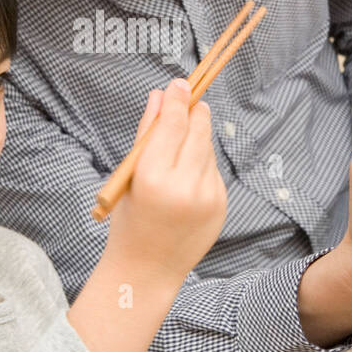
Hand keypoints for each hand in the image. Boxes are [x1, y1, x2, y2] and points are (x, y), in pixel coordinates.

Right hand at [105, 78, 227, 284]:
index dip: (177, 100)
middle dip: (194, 112)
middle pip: (198, 130)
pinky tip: (186, 177)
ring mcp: (207, 197)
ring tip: (180, 146)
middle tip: (189, 100)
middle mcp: (184, 186)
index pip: (172, 124)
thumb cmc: (130, 220)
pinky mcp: (221, 206)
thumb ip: (147, 133)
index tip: (180, 82)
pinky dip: (202, 165)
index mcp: (153, 177)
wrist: (148, 269)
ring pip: (208, 149)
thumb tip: (160, 94)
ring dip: (197, 139)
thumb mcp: (130, 175)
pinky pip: (213, 171)